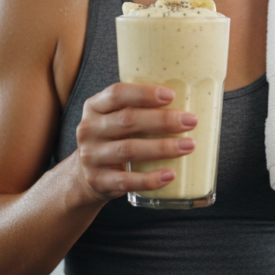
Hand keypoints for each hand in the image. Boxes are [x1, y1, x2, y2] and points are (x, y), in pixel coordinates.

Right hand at [73, 83, 196, 202]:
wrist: (84, 177)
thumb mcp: (114, 119)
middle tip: (191, 121)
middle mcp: (89, 129)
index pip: (117, 93)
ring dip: (162, 147)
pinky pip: (127, 181)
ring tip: (189, 146)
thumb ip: (138, 109)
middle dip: (163, 120)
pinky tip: (170, 175)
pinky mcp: (98, 181)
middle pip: (127, 120)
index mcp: (94, 107)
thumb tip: (187, 100)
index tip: (171, 96)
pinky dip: (150, 179)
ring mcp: (91, 157)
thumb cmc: (112, 140)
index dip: (144, 94)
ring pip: (129, 150)